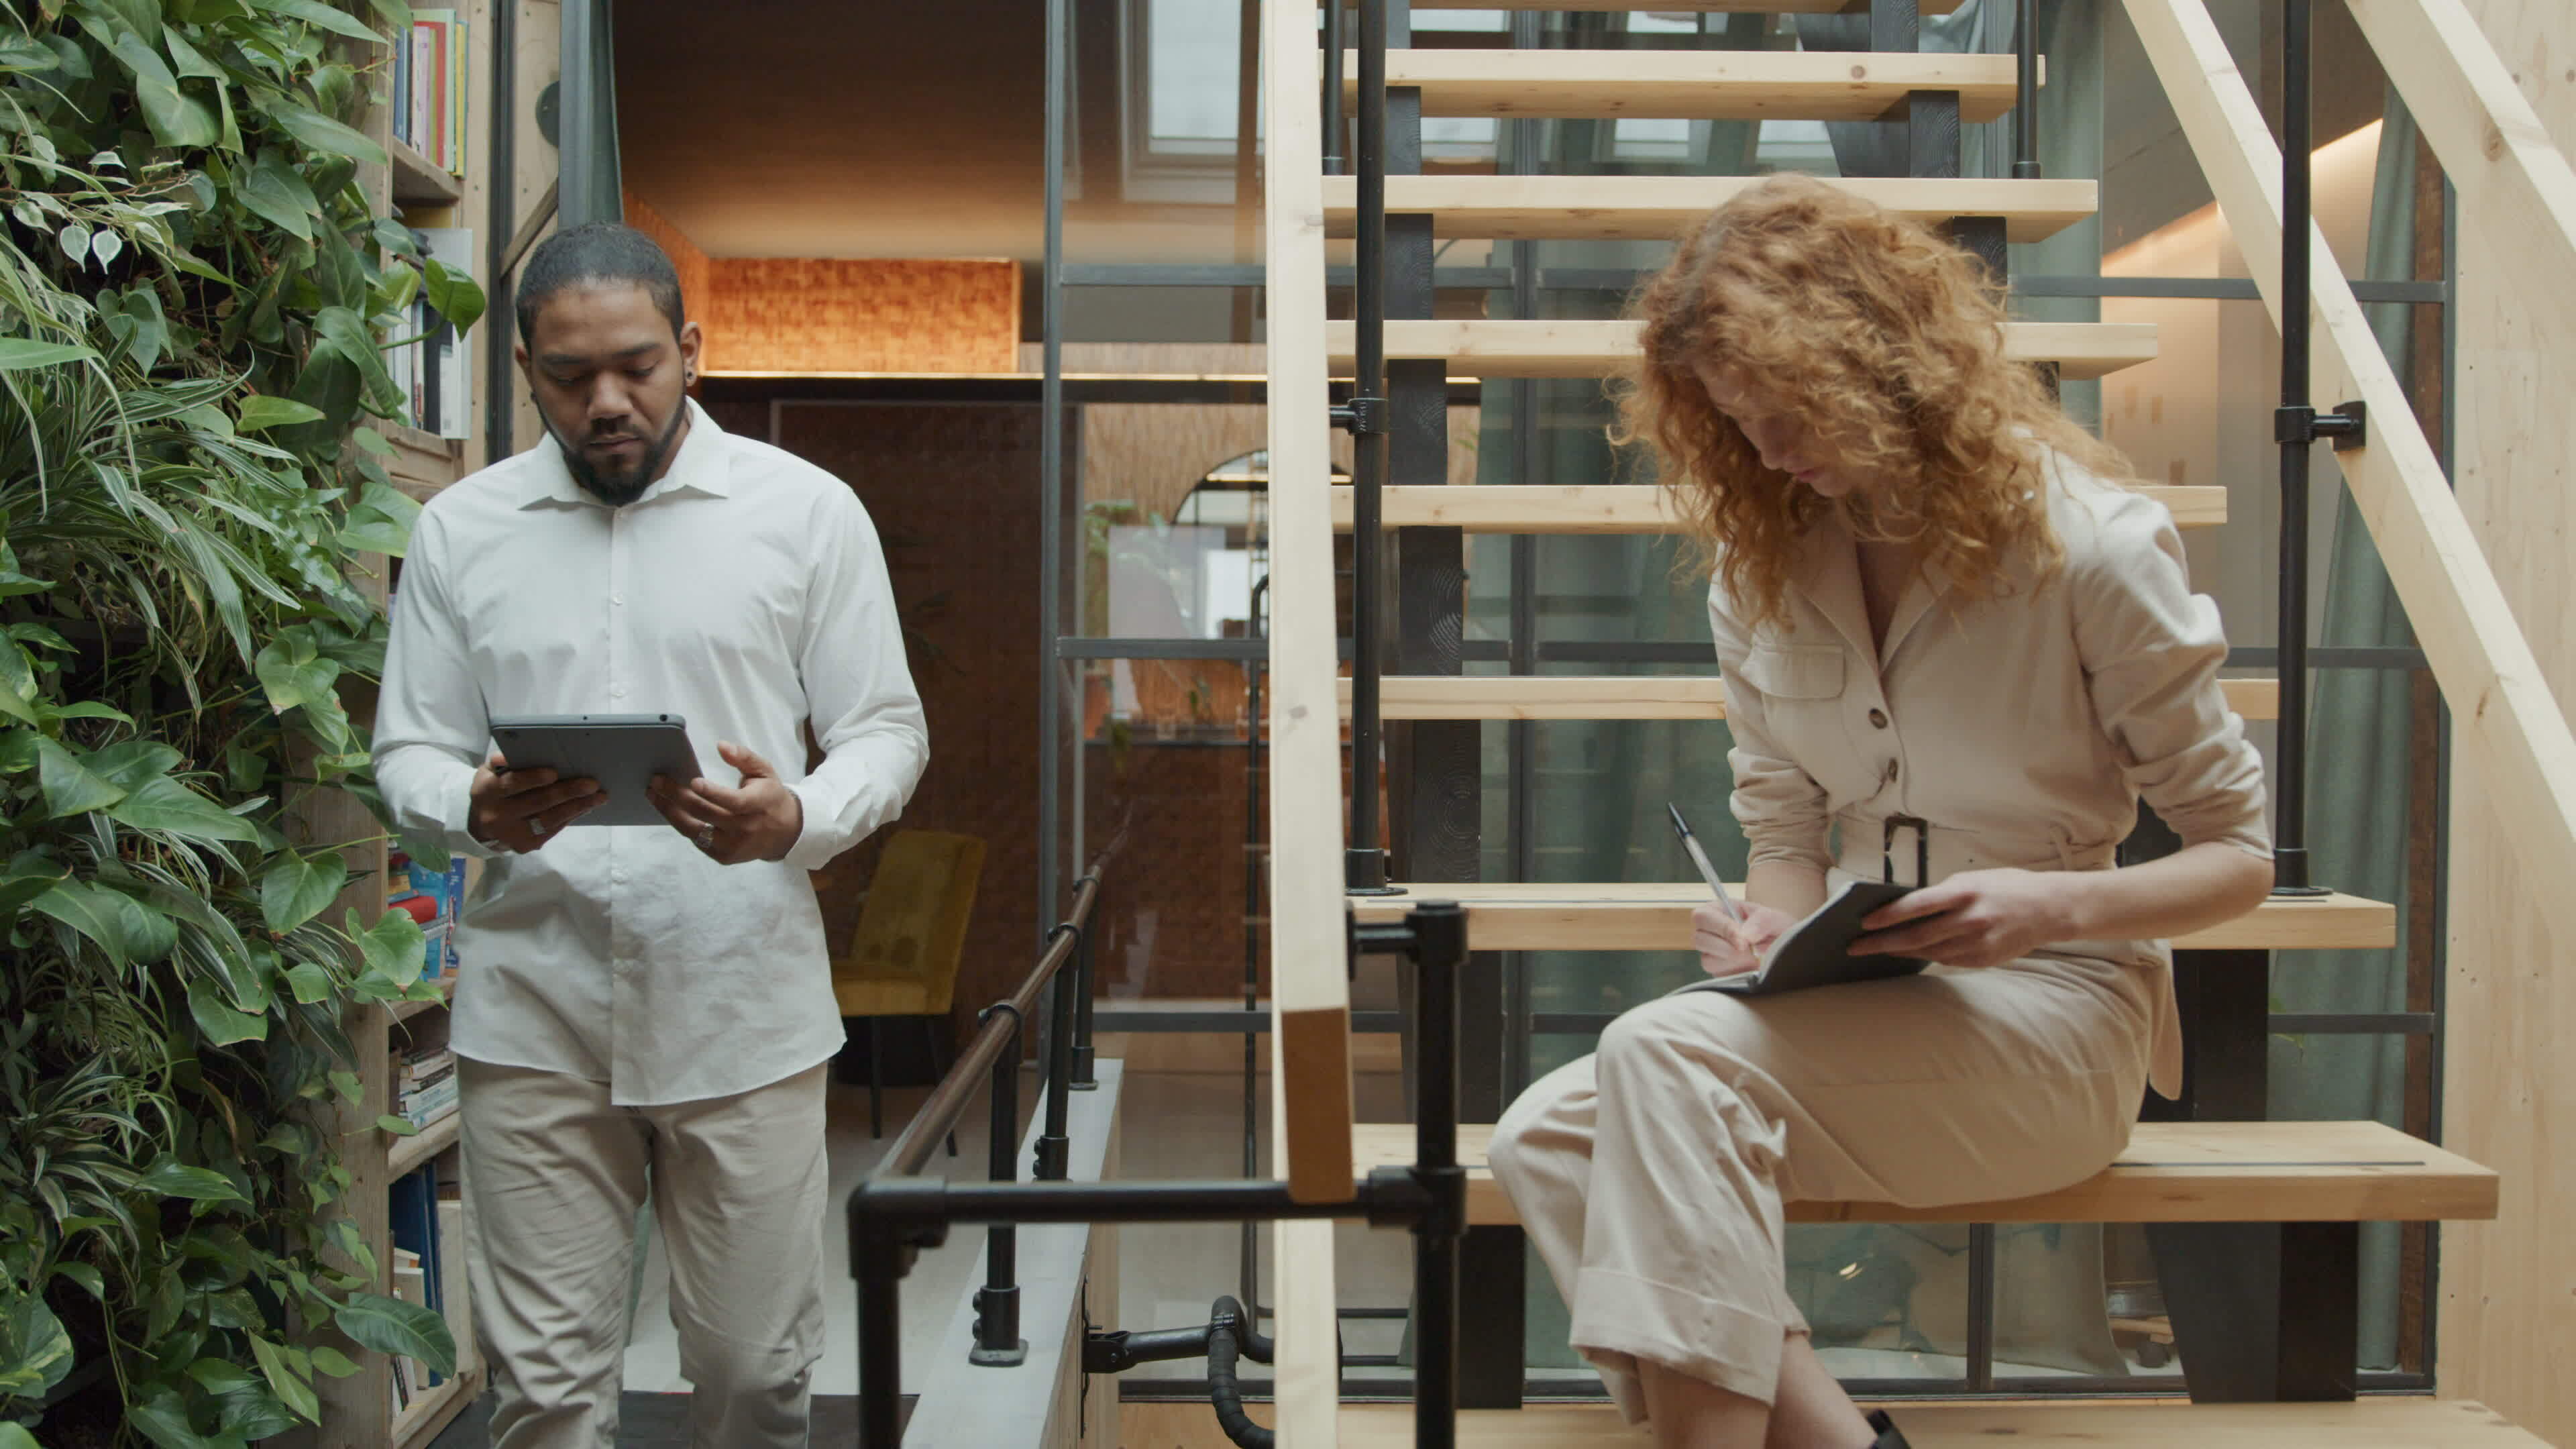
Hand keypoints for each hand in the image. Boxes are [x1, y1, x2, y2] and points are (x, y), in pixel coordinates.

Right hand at [470, 753, 603, 851]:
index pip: (511, 784)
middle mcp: (497, 816)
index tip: (554, 773)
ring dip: (577, 807)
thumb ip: (500, 763)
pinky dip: (570, 817)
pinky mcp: (525, 845)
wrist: (481, 825)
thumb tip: (507, 757)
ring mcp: (512, 834)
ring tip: (598, 797)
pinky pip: (552, 830)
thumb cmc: (493, 791)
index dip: (533, 779)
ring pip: (549, 819)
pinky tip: (585, 807)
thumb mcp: (488, 773)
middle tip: (592, 784)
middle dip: (568, 792)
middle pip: (538, 803)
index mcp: (487, 792)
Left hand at [646, 741, 804, 864]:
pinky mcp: (724, 856)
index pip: (734, 802)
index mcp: (759, 804)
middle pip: (706, 814)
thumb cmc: (769, 796)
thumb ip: (744, 757)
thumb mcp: (764, 771)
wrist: (785, 832)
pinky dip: (680, 824)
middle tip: (657, 780)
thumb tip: (721, 746)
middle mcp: (746, 828)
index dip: (712, 793)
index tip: (693, 781)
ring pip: (694, 830)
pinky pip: (695, 840)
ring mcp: (733, 846)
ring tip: (652, 794)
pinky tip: (667, 808)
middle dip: (677, 796)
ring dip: (669, 811)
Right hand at [1693, 901, 1794, 978]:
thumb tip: (1744, 935)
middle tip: (1750, 951)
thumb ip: (1760, 922)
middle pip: (1699, 939)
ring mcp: (1711, 953)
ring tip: (1754, 959)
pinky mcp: (1718, 971)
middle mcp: (1709, 931)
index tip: (1743, 941)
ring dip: (1734, 962)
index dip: (1721, 928)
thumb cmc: (1775, 928)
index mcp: (1718, 911)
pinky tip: (1750, 968)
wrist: (1785, 949)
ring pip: (1708, 961)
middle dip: (1727, 948)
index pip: (1703, 916)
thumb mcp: (1773, 918)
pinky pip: (1719, 976)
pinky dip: (1737, 973)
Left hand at [1854, 867, 2076, 968]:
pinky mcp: (1984, 959)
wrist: (2051, 909)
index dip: (1887, 916)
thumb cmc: (2007, 887)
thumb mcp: (1974, 880)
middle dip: (1881, 942)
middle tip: (1855, 946)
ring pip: (1928, 951)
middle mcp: (1969, 919)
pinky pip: (1946, 960)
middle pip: (1916, 935)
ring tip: (1875, 950)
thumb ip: (1943, 894)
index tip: (1863, 922)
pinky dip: (1925, 956)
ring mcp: (1977, 942)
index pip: (1916, 906)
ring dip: (1898, 952)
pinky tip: (1908, 954)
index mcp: (1964, 893)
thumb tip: (1907, 906)